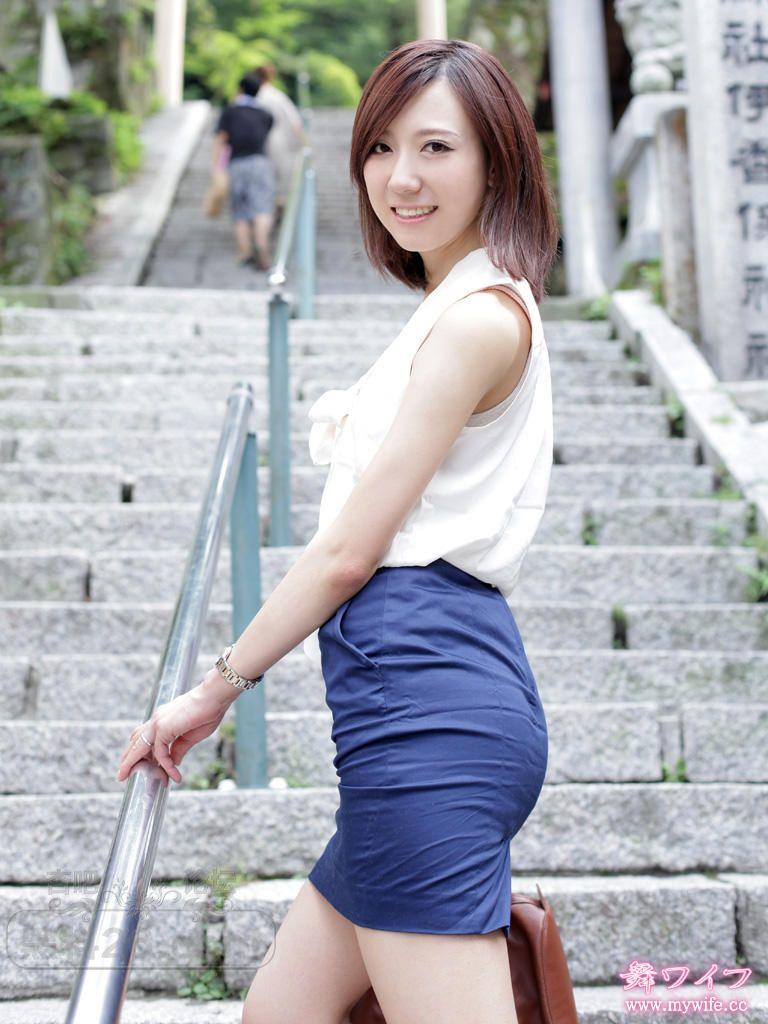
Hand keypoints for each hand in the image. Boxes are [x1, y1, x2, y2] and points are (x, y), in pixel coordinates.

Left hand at [115, 672, 235, 783]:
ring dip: (131, 763)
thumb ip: (179, 749)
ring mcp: (158, 723)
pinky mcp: (163, 728)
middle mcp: (157, 719)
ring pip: (139, 747)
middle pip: (135, 742)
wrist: (215, 697)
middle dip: (127, 758)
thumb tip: (173, 762)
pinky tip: (174, 775)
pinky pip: (161, 753)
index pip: (144, 736)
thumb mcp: (191, 736)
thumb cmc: (208, 712)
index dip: (140, 751)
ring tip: (124, 776)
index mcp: (163, 719)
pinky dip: (166, 766)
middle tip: (121, 774)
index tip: (143, 765)